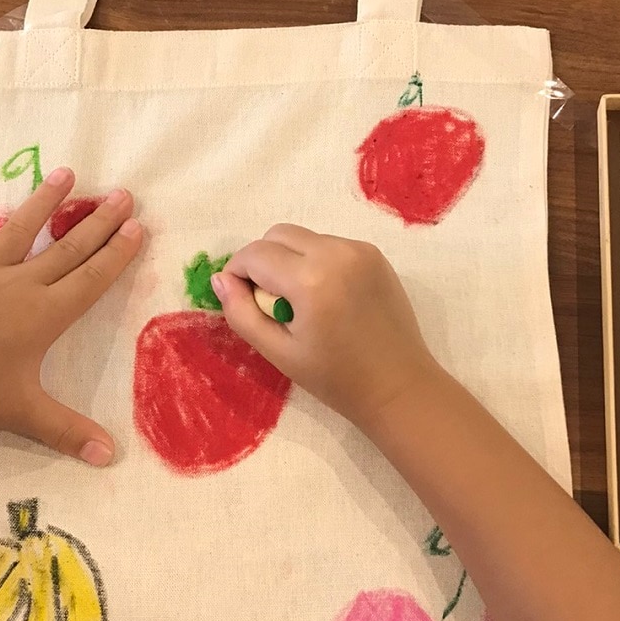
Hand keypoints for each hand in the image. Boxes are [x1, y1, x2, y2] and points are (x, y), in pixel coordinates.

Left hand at [0, 167, 141, 464]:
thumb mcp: (24, 414)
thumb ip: (69, 431)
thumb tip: (110, 456)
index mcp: (43, 315)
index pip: (91, 278)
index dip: (117, 253)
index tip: (138, 226)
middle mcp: (18, 285)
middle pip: (66, 248)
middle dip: (97, 221)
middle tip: (122, 193)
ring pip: (19, 230)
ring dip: (44, 201)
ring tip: (66, 172)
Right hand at [211, 225, 440, 426]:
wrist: (399, 386)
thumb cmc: (336, 379)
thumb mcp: (279, 352)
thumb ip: (242, 313)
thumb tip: (221, 280)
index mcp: (311, 279)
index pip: (255, 254)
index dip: (237, 272)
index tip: (241, 298)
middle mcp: (336, 253)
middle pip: (278, 234)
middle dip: (262, 260)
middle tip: (269, 300)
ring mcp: (359, 250)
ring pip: (305, 237)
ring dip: (290, 259)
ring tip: (301, 302)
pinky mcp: (374, 255)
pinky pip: (330, 245)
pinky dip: (317, 261)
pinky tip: (327, 298)